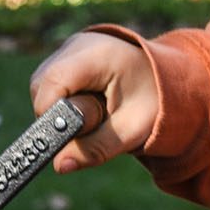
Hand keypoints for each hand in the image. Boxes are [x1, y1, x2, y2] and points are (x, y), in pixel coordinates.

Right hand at [30, 31, 161, 172]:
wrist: (169, 80)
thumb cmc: (153, 102)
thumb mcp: (131, 131)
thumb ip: (95, 148)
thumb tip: (60, 165)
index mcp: (99, 56)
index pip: (54, 81)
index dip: (51, 114)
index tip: (66, 136)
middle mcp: (79, 43)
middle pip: (42, 84)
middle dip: (56, 115)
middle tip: (90, 124)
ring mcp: (71, 45)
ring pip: (40, 84)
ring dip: (56, 108)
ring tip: (93, 113)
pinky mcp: (67, 53)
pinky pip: (47, 81)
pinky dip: (60, 99)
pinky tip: (85, 103)